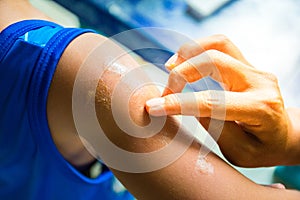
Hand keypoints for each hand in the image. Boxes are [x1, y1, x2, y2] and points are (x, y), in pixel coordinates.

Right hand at [146, 35, 299, 166]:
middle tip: (164, 93)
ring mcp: (254, 69)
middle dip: (181, 74)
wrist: (284, 135)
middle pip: (213, 62)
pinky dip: (198, 49)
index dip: (179, 103)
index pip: (212, 101)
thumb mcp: (239, 152)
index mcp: (260, 108)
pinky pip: (221, 45)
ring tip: (170, 67)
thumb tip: (187, 104)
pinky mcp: (247, 64)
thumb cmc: (263, 148)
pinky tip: (184, 61)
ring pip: (218, 45)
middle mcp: (259, 82)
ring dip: (188, 53)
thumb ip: (213, 127)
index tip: (154, 106)